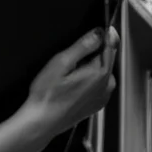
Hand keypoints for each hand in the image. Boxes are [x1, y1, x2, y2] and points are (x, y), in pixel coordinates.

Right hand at [18, 26, 119, 144]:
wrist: (41, 122)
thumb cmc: (47, 95)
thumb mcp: (61, 62)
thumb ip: (83, 45)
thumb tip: (99, 33)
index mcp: (99, 73)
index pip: (110, 45)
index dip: (103, 34)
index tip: (97, 29)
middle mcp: (106, 85)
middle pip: (107, 57)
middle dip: (95, 51)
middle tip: (74, 56)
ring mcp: (103, 96)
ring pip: (103, 70)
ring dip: (93, 65)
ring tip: (72, 72)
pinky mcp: (97, 104)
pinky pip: (100, 83)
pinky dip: (91, 78)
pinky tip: (73, 83)